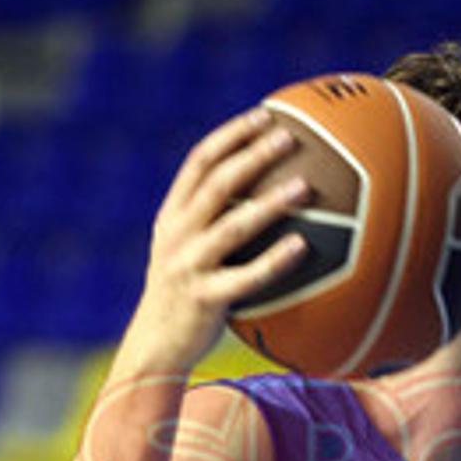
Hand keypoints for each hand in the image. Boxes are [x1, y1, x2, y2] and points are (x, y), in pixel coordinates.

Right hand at [128, 104, 310, 370]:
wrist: (155, 346)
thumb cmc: (183, 296)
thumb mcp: (185, 251)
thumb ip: (211, 222)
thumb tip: (263, 194)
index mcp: (173, 215)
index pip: (200, 161)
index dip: (232, 135)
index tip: (265, 114)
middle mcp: (177, 234)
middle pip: (217, 183)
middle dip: (253, 154)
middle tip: (289, 136)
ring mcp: (189, 265)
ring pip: (233, 225)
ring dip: (270, 203)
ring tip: (304, 186)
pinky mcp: (205, 298)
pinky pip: (246, 277)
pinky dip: (275, 260)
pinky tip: (302, 246)